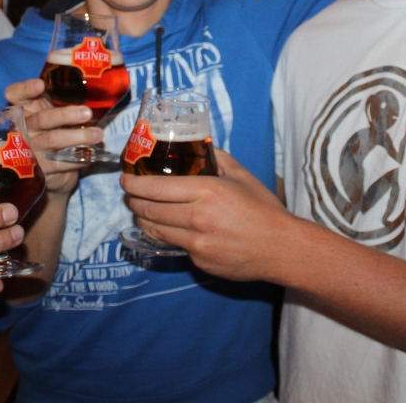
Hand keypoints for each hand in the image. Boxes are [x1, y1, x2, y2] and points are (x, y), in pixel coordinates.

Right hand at [5, 78, 101, 196]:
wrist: (47, 168)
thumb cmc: (51, 131)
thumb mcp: (50, 113)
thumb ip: (59, 101)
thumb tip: (91, 92)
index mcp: (23, 109)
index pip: (15, 94)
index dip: (25, 89)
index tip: (40, 85)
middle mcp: (22, 128)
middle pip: (42, 118)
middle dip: (65, 115)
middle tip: (87, 113)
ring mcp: (29, 149)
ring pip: (53, 140)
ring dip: (78, 136)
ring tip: (98, 134)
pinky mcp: (39, 169)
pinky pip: (60, 162)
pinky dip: (78, 158)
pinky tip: (91, 155)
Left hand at [121, 149, 290, 281]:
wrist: (280, 248)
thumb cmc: (264, 209)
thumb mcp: (242, 175)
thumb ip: (218, 158)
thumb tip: (200, 145)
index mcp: (207, 191)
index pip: (156, 188)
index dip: (134, 184)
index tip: (125, 180)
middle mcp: (197, 217)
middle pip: (149, 210)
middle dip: (132, 202)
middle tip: (129, 195)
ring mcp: (196, 242)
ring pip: (155, 230)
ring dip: (142, 219)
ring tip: (141, 211)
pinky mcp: (198, 260)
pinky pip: (174, 245)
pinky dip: (167, 235)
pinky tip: (169, 228)